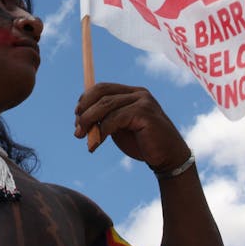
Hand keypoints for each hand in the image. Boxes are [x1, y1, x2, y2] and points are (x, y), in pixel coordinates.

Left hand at [74, 83, 190, 171]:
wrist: (168, 158)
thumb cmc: (142, 143)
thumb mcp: (119, 128)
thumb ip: (104, 119)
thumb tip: (79, 117)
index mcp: (131, 92)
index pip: (102, 87)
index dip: (85, 99)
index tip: (76, 116)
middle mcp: (138, 93)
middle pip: (102, 92)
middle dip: (85, 110)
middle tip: (77, 129)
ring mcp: (143, 101)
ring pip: (105, 105)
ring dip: (89, 122)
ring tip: (82, 137)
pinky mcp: (145, 113)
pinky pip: (115, 119)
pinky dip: (101, 132)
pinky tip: (95, 144)